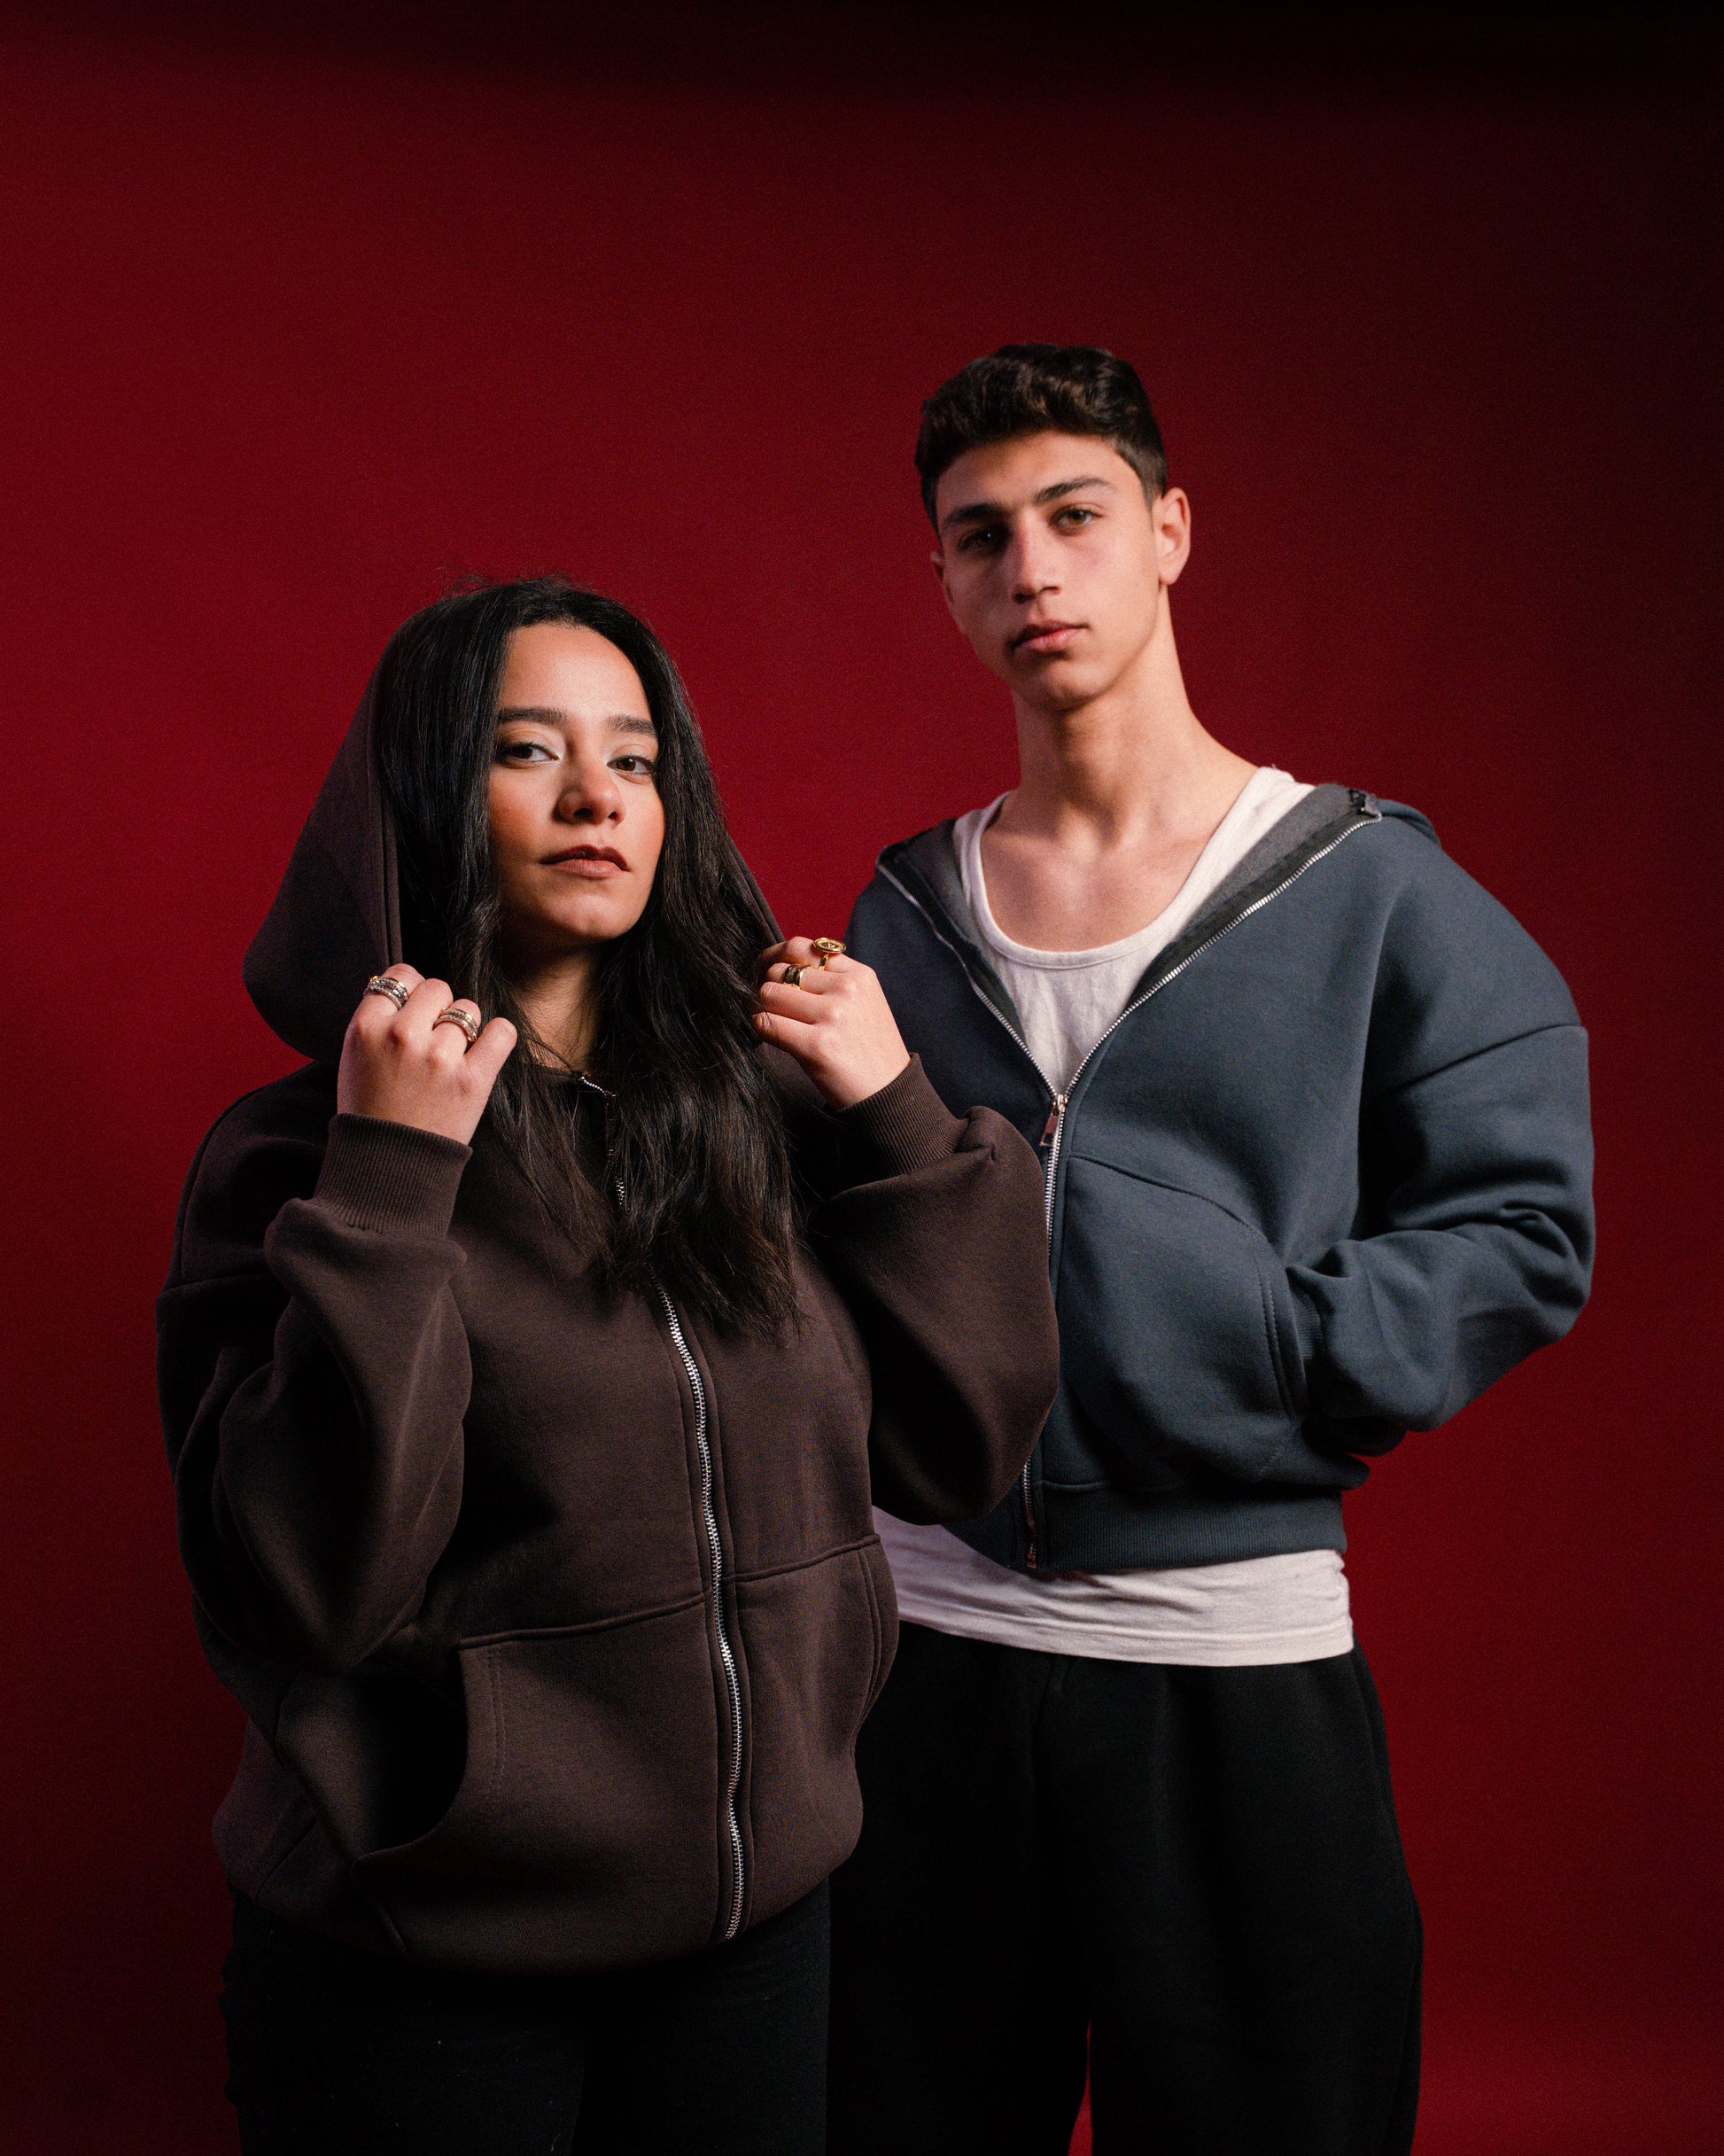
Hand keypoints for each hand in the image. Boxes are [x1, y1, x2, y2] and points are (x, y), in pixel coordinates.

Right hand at [336, 967, 517, 1144]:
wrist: (387, 1165)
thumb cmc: (370, 1111)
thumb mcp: (354, 1057)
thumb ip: (377, 1020)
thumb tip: (408, 988)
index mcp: (366, 1028)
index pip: (399, 976)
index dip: (410, 989)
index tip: (414, 1006)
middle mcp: (402, 1036)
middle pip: (437, 987)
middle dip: (437, 1007)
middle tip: (432, 1035)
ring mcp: (440, 1057)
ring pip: (468, 1010)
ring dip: (463, 1027)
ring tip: (450, 1054)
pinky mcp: (473, 1080)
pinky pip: (501, 1033)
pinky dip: (498, 1036)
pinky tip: (485, 1048)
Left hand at [754, 940, 910, 1110]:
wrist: (889, 1095)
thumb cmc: (869, 1050)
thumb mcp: (864, 1003)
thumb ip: (831, 980)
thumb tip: (780, 965)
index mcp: (859, 976)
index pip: (801, 948)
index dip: (778, 960)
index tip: (770, 974)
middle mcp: (847, 990)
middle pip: (781, 970)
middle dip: (770, 986)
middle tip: (772, 1005)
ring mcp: (833, 1016)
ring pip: (769, 993)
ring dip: (764, 1009)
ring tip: (777, 1024)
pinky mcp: (817, 1046)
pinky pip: (767, 1024)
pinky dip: (761, 1029)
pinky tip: (773, 1037)